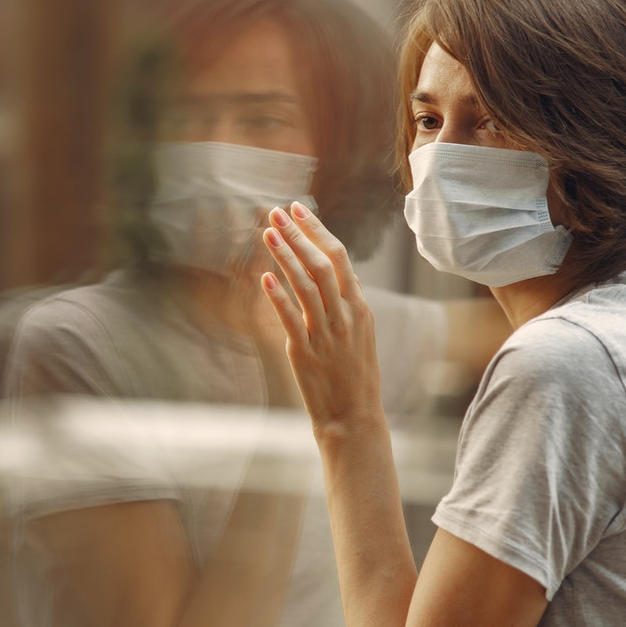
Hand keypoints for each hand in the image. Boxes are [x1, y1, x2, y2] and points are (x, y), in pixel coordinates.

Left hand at [259, 203, 383, 436]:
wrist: (355, 418)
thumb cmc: (354, 375)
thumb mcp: (361, 333)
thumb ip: (349, 302)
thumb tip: (338, 274)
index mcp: (359, 307)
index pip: (340, 257)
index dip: (317, 230)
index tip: (298, 209)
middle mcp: (345, 315)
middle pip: (322, 264)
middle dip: (299, 235)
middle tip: (276, 212)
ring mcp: (326, 333)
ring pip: (306, 285)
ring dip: (286, 256)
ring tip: (267, 233)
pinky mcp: (306, 352)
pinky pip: (291, 319)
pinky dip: (278, 296)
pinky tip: (264, 278)